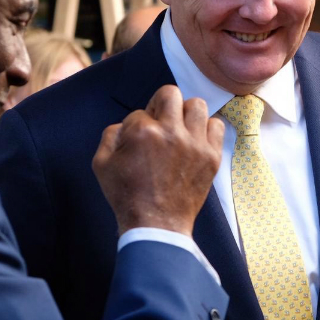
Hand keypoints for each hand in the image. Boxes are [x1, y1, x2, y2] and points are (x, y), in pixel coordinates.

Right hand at [93, 85, 224, 235]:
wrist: (156, 225)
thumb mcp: (102, 164)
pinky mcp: (211, 156)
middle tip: (158, 123)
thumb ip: (110, 135)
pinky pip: (217, 126)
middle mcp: (171, 132)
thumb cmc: (127, 196)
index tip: (137, 142)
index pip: (139, 112)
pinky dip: (207, 129)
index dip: (135, 126)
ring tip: (179, 129)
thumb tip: (127, 125)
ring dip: (185, 114)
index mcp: (143, 132)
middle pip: (170, 94)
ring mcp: (195, 144)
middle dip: (160, 105)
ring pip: (197, 104)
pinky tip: (195, 140)